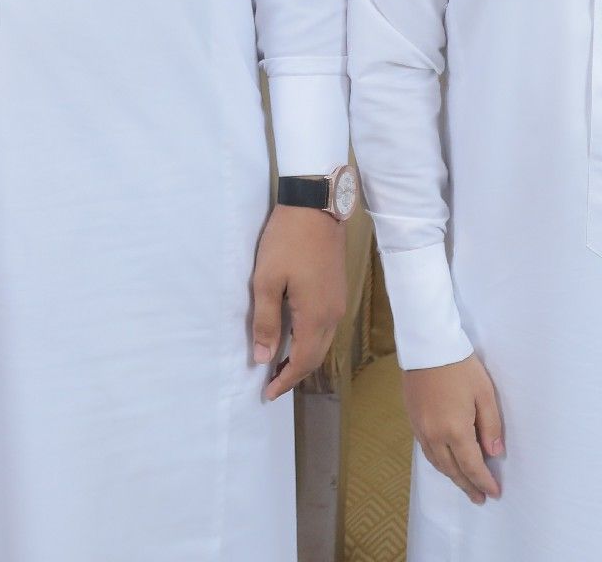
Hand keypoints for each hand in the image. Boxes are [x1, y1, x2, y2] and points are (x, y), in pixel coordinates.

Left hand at [250, 204, 347, 400]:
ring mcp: (338, 302)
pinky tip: (296, 337)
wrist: (315, 206)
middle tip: (272, 384)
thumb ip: (266, 321)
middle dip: (295, 373)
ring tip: (281, 364)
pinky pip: (326, 327)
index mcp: (316, 316)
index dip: (285, 380)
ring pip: (323, 342)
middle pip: (316, 356)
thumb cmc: (286, 241)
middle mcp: (333, 314)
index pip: (303, 361)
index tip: (267, 394)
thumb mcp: (266, 281)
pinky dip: (311, 341)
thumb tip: (263, 358)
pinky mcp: (338, 290)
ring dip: (304, 358)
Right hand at [402, 353, 503, 503]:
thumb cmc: (460, 367)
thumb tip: (495, 453)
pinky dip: (439, 463)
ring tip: (465, 486)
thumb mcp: (485, 393)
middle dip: (468, 486)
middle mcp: (435, 435)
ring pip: (438, 463)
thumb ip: (491, 426)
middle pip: (452, 470)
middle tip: (480, 498)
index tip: (494, 492)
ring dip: (452, 477)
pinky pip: (427, 452)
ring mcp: (421, 429)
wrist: (428, 347)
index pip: (472, 466)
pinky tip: (446, 464)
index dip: (483, 481)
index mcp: (455, 430)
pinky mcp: (413, 421)